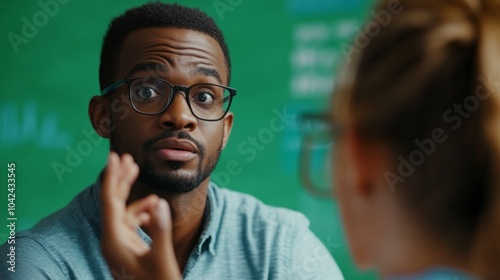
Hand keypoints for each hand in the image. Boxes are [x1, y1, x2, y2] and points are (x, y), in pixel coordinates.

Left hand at [100, 152, 180, 279]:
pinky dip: (142, 212)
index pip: (109, 202)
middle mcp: (112, 240)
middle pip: (112, 202)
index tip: (115, 157)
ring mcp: (119, 244)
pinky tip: (153, 208)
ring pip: (123, 211)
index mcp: (114, 241)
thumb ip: (160, 230)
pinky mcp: (128, 247)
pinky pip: (131, 222)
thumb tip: (159, 202)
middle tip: (126, 157)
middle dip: (120, 179)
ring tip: (148, 185)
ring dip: (135, 196)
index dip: (112, 177)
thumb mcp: (161, 258)